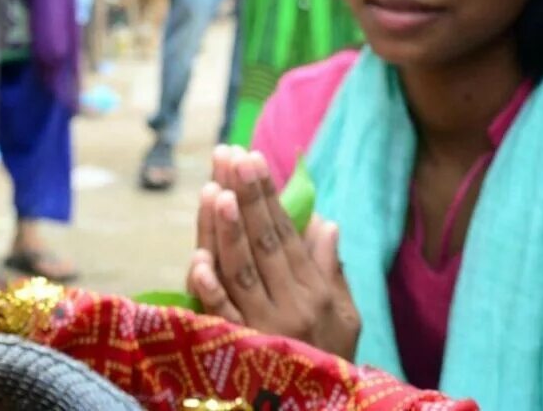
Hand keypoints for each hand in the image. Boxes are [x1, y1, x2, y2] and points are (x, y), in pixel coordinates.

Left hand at [186, 149, 360, 360]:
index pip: (285, 233)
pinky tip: (198, 259)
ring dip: (227, 230)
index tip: (253, 159)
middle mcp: (290, 306)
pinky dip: (209, 289)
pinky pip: (222, 317)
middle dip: (247, 197)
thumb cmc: (331, 359)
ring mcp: (263, 329)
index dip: (268, 196)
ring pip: (240, 271)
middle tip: (232, 156)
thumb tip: (326, 221)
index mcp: (314, 292)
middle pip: (263, 244)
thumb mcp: (345, 317)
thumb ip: (333, 269)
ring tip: (218, 190)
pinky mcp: (240, 350)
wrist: (318, 410)